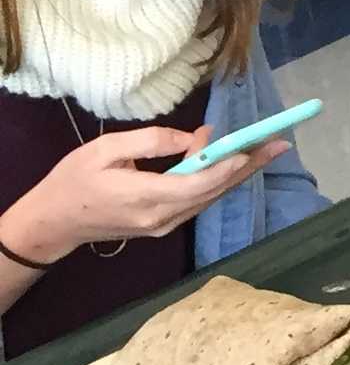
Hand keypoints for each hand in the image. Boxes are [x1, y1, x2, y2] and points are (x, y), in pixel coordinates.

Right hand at [6, 126, 285, 261]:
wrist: (53, 223)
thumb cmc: (74, 181)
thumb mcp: (105, 150)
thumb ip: (150, 142)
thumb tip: (191, 139)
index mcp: (144, 198)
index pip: (198, 184)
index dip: (228, 165)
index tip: (253, 146)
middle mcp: (161, 217)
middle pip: (214, 191)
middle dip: (249, 165)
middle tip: (280, 142)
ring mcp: (163, 225)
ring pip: (210, 197)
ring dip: (238, 173)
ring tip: (267, 149)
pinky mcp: (163, 224)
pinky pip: (199, 201)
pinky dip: (218, 180)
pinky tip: (233, 163)